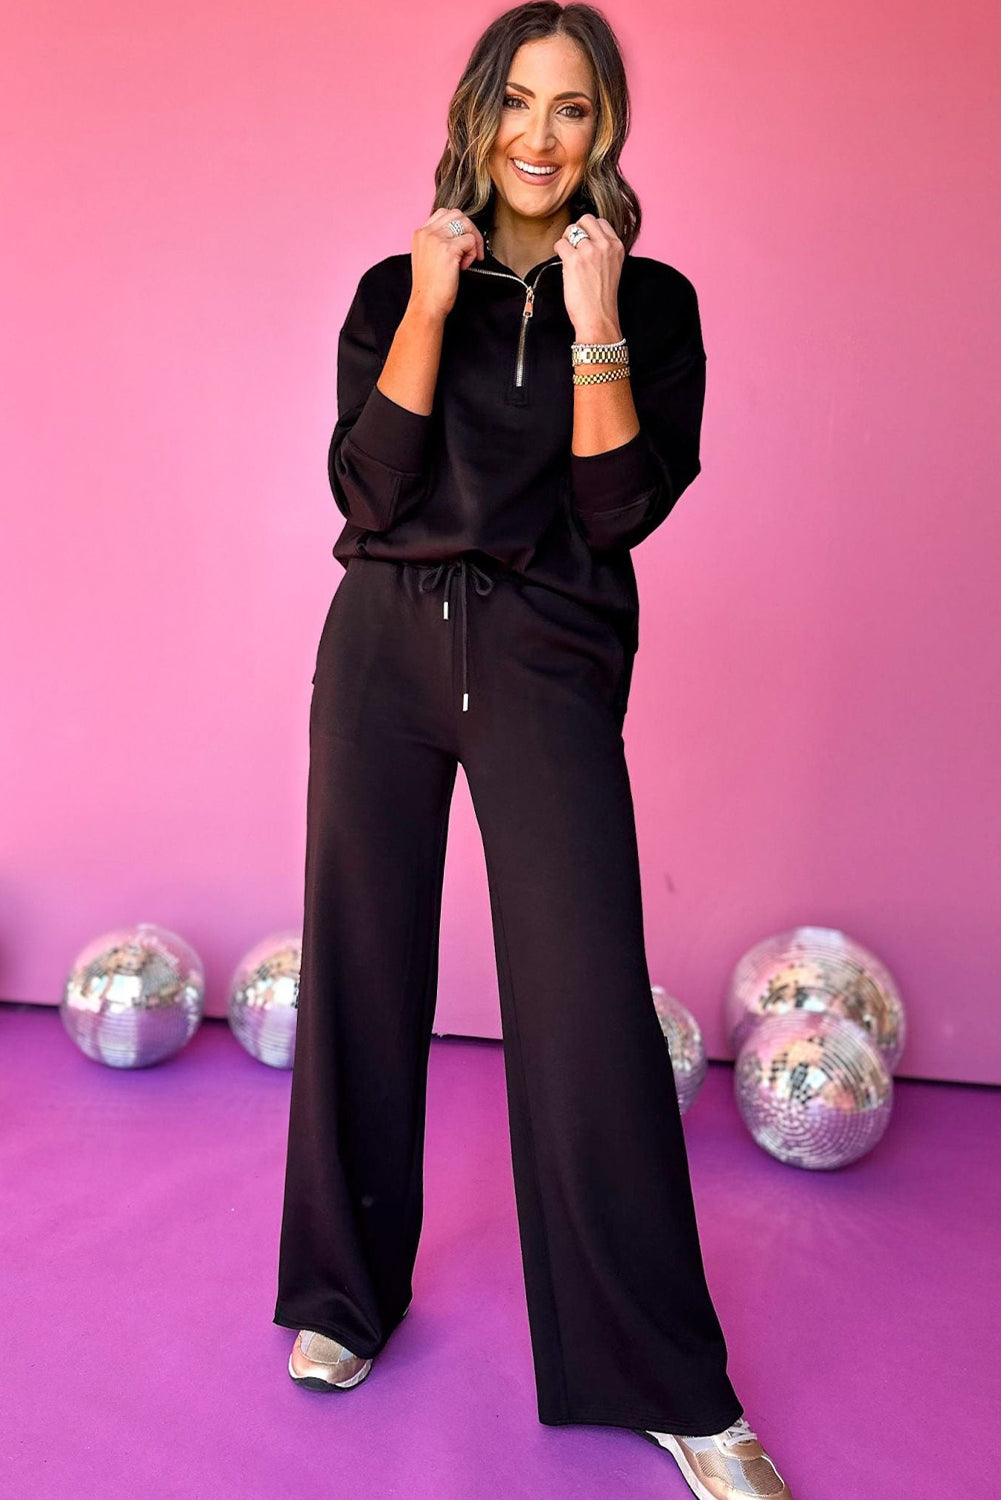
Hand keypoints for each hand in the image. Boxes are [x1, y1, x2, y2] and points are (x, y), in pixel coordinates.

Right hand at [408, 208, 485, 321]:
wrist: (426, 304)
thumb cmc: (430, 286)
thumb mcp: (428, 257)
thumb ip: (438, 241)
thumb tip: (460, 234)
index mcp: (420, 233)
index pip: (444, 213)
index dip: (459, 226)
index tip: (463, 243)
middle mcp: (426, 232)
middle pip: (457, 214)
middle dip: (470, 230)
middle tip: (473, 249)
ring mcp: (436, 239)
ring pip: (465, 225)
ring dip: (473, 242)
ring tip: (467, 259)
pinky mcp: (448, 249)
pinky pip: (470, 241)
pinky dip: (472, 254)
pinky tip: (464, 267)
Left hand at [553, 214, 624, 342]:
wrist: (598, 317)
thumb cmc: (602, 298)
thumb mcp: (613, 267)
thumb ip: (605, 250)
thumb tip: (587, 239)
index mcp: (617, 246)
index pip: (601, 222)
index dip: (589, 231)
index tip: (584, 243)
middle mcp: (605, 245)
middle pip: (586, 219)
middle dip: (576, 230)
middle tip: (573, 245)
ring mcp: (589, 251)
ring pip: (571, 230)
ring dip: (566, 241)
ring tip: (567, 255)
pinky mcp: (574, 259)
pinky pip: (560, 244)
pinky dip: (558, 251)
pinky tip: (562, 263)